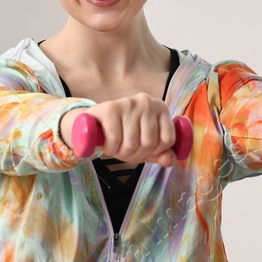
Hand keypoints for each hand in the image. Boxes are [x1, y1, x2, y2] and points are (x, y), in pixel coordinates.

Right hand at [62, 93, 179, 167]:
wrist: (92, 124)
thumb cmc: (123, 134)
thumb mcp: (146, 147)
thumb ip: (161, 154)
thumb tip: (169, 160)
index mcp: (161, 108)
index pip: (168, 140)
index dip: (155, 152)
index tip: (143, 149)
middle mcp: (147, 101)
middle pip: (150, 143)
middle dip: (136, 154)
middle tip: (126, 150)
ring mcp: (129, 102)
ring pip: (132, 143)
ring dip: (121, 153)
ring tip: (116, 147)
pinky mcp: (110, 107)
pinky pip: (115, 139)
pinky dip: (110, 149)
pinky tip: (107, 145)